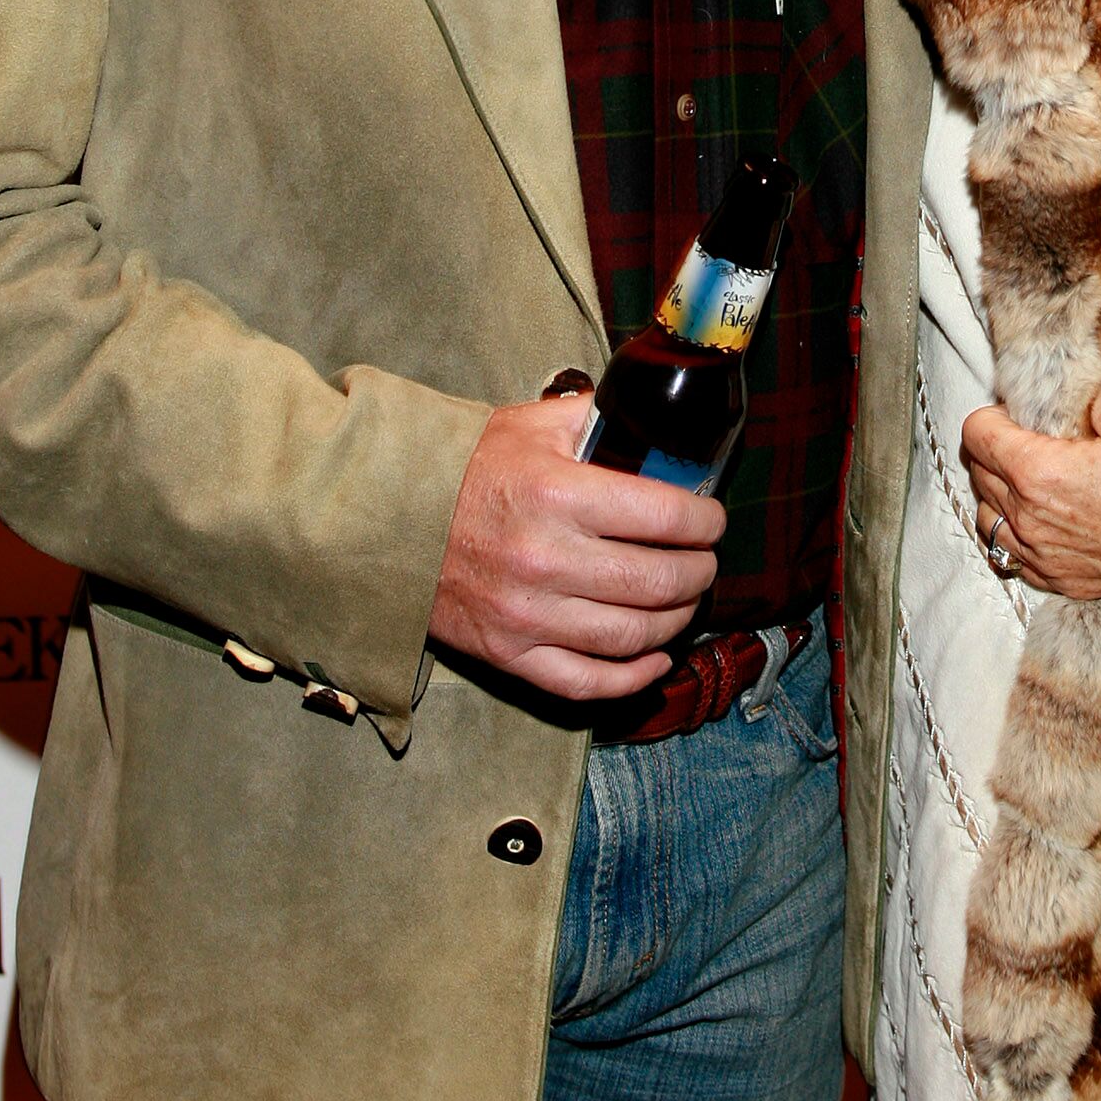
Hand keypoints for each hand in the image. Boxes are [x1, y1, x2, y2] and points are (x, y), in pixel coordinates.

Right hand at [429, 392, 724, 698]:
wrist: (389, 517)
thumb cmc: (468, 467)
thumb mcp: (532, 424)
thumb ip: (597, 419)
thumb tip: (657, 422)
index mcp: (558, 494)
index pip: (664, 516)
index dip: (704, 521)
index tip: (711, 520)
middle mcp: (547, 559)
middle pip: (657, 581)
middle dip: (698, 572)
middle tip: (704, 561)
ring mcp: (528, 615)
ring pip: (632, 635)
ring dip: (675, 621)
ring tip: (683, 601)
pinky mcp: (510, 654)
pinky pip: (587, 682)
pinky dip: (633, 676)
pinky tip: (655, 657)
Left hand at [961, 390, 1100, 600]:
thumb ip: (1098, 405)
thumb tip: (1088, 399)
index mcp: (1039, 469)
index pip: (976, 434)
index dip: (992, 417)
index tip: (1013, 415)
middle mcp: (1029, 514)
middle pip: (978, 472)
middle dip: (994, 451)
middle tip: (1025, 441)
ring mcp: (1039, 552)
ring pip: (987, 516)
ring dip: (998, 494)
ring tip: (1028, 482)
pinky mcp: (1055, 579)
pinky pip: (1009, 555)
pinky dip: (1014, 534)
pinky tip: (1038, 520)